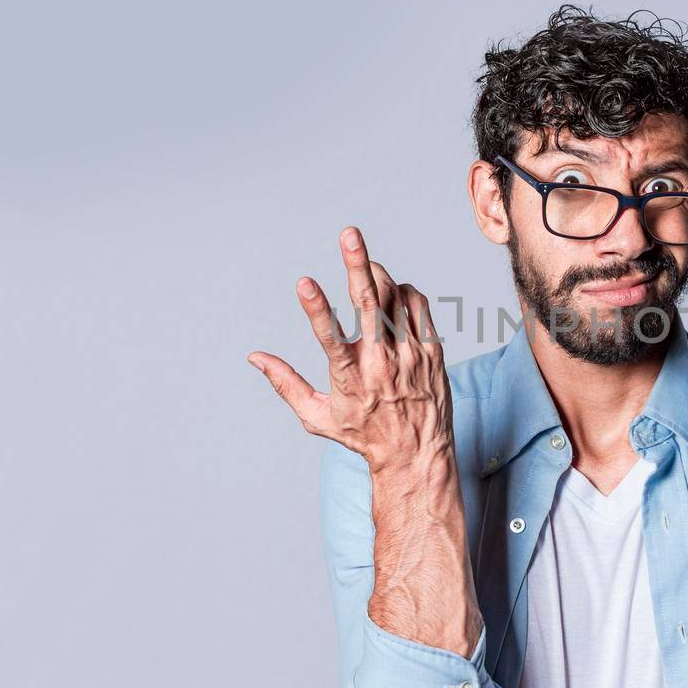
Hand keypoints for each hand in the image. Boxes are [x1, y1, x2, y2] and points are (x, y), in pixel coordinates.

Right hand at [248, 226, 451, 473]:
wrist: (417, 454)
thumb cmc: (362, 435)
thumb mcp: (317, 417)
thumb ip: (285, 383)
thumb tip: (255, 357)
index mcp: (350, 377)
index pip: (329, 337)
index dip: (316, 309)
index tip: (304, 283)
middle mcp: (382, 363)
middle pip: (370, 304)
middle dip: (358, 264)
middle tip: (349, 233)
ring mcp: (411, 355)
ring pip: (396, 297)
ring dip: (378, 276)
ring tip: (365, 269)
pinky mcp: (433, 352)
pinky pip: (419, 306)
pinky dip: (403, 292)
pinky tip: (392, 293)